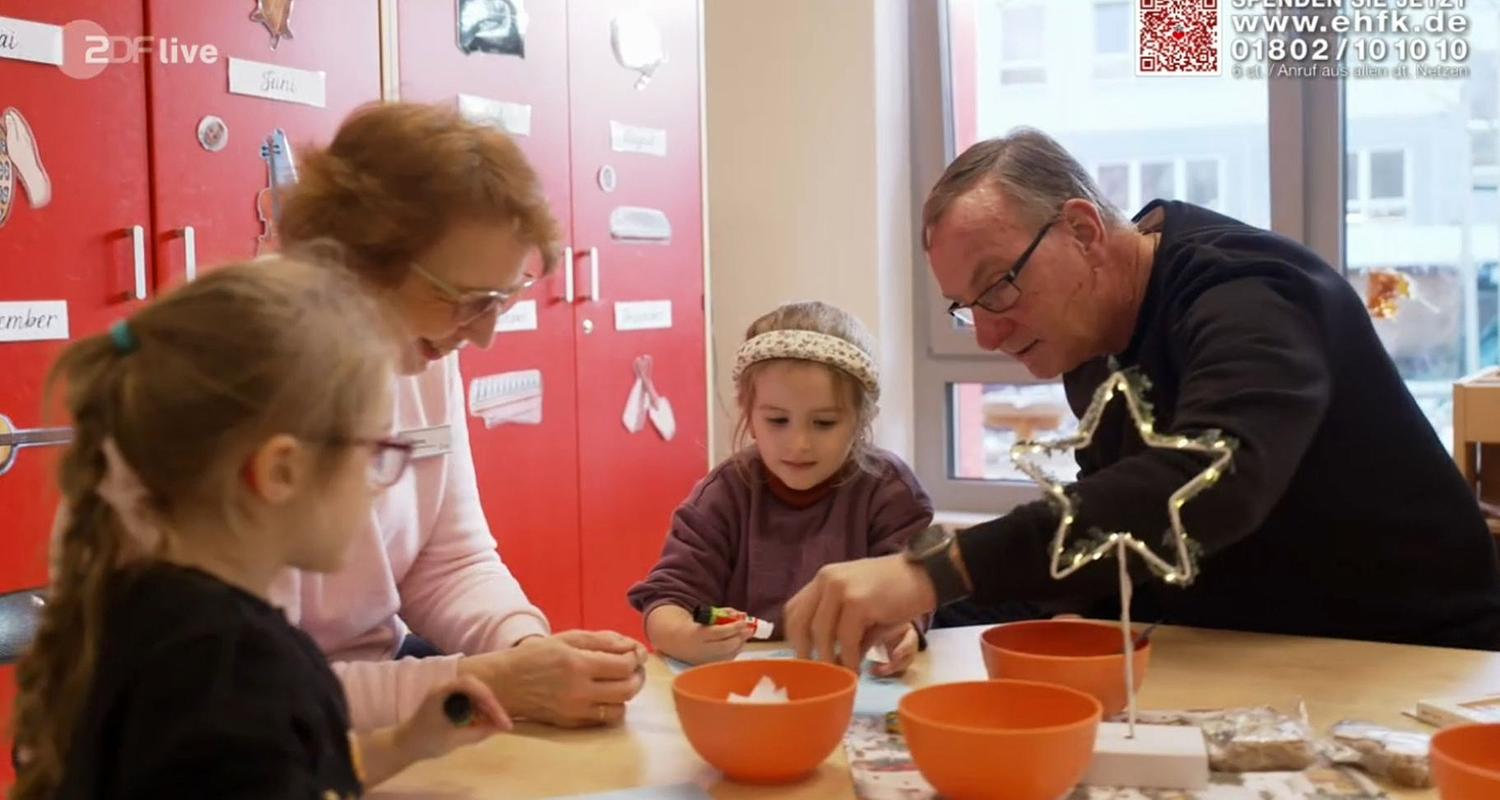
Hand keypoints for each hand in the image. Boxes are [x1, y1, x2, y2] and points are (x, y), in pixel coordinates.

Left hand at [394, 675, 510, 761]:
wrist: (405, 745)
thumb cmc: (425, 742)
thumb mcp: (454, 740)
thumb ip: (478, 733)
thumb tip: (500, 728)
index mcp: (441, 693)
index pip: (469, 685)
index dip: (487, 698)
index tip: (498, 717)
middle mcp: (445, 687)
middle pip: (475, 687)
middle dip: (491, 704)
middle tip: (502, 723)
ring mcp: (447, 692)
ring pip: (475, 693)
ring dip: (487, 707)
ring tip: (496, 725)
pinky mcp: (450, 699)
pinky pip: (470, 699)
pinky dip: (480, 710)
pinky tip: (485, 723)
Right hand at [458, 631, 646, 727]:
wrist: (504, 683)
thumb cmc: (536, 656)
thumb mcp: (568, 639)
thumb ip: (603, 641)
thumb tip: (632, 647)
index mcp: (577, 664)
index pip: (624, 666)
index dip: (636, 659)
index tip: (635, 654)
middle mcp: (578, 691)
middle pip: (627, 690)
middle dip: (638, 677)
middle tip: (635, 668)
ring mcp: (575, 711)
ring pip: (619, 709)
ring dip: (626, 695)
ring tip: (621, 682)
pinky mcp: (570, 724)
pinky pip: (602, 720)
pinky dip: (611, 707)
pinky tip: (605, 695)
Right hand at [646, 604, 753, 664]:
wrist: (677, 641)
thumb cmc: (696, 625)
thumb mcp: (707, 616)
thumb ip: (725, 613)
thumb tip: (742, 615)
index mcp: (697, 634)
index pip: (719, 633)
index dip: (734, 627)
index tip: (744, 622)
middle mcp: (700, 649)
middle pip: (726, 646)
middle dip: (740, 637)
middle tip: (749, 630)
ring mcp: (705, 660)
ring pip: (728, 655)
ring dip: (740, 644)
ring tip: (744, 635)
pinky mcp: (709, 666)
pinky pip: (727, 659)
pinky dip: (734, 651)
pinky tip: (737, 644)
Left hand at [784, 554, 937, 670]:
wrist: (926, 576)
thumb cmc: (894, 592)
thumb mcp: (859, 602)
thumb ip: (840, 624)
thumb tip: (829, 660)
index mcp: (824, 578)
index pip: (794, 610)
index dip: (794, 638)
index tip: (804, 658)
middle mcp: (826, 580)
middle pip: (801, 622)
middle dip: (805, 653)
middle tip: (815, 675)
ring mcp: (841, 588)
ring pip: (821, 633)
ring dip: (829, 661)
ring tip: (838, 677)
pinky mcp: (858, 602)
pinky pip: (846, 639)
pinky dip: (850, 659)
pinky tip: (856, 670)